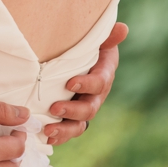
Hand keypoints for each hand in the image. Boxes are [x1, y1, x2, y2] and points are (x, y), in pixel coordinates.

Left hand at [44, 22, 126, 145]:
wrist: (80, 58)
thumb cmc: (89, 46)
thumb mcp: (98, 39)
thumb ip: (108, 36)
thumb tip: (122, 28)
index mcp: (104, 74)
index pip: (100, 82)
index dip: (87, 84)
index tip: (70, 83)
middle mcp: (96, 95)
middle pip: (89, 108)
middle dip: (72, 110)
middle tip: (54, 108)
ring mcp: (84, 108)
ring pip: (79, 125)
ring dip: (64, 130)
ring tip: (47, 130)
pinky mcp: (72, 117)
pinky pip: (68, 131)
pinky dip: (58, 136)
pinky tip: (45, 138)